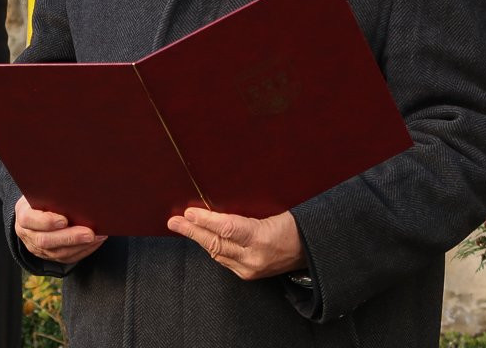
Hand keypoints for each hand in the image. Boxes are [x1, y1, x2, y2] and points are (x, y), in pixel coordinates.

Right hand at [14, 196, 106, 264]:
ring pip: (58, 253)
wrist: (34, 213)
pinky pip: (68, 258)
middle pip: (46, 240)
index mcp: (24, 215)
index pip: (30, 220)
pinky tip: (95, 242)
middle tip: (89, 233)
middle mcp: (28, 235)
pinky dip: (84, 251)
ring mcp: (39, 248)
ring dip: (80, 246)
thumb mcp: (41, 192)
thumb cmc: (41, 198)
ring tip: (97, 236)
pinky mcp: (51, 256)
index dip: (47, 222)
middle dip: (70, 237)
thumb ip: (51, 192)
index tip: (64, 220)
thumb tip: (72, 186)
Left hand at [167, 208, 305, 279]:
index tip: (189, 212)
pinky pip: (223, 259)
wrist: (311, 251)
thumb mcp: (272, 212)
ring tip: (181, 226)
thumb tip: (214, 210)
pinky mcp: (248, 275)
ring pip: (216, 252)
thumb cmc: (293, 226)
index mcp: (262, 238)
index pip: (227, 228)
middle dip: (192, 230)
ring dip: (198, 238)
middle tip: (174, 221)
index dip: (205, 220)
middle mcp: (254, 257)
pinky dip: (211, 247)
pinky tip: (201, 238)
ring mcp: (250, 269)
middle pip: (216, 243)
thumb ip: (243, 214)